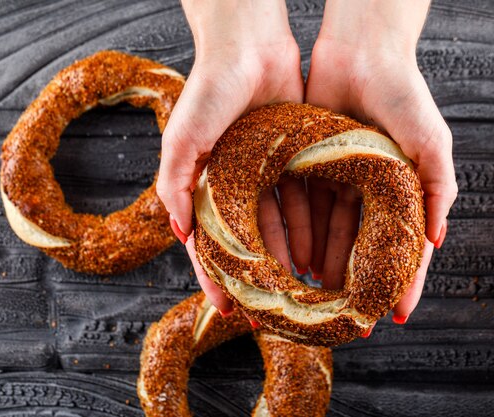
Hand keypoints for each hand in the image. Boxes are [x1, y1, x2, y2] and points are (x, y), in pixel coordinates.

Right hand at [157, 0, 308, 314]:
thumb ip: (175, 186)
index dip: (216, 278)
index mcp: (207, 186)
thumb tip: (181, 235)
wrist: (250, 47)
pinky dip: (310, 228)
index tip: (228, 310)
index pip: (211, 244)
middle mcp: (237, 186)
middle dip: (259, 277)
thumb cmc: (209, 90)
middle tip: (271, 311)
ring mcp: (266, 176)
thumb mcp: (183, 139)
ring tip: (301, 290)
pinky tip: (318, 254)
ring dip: (289, 258)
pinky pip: (303, 202)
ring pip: (280, 227)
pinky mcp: (295, 161)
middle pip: (249, 242)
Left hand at [305, 0, 457, 322]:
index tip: (393, 315)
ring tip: (318, 296)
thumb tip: (437, 240)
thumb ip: (439, 190)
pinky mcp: (310, 166)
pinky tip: (296, 260)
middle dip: (357, 283)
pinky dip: (302, 235)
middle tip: (349, 318)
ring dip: (325, 264)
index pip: (403, 246)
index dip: (401, 282)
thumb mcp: (431, 143)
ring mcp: (340, 180)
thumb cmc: (404, 94)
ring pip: (331, 233)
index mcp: (402, 189)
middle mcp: (371, 190)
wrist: (360, 52)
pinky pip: (305, 207)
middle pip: (363, 246)